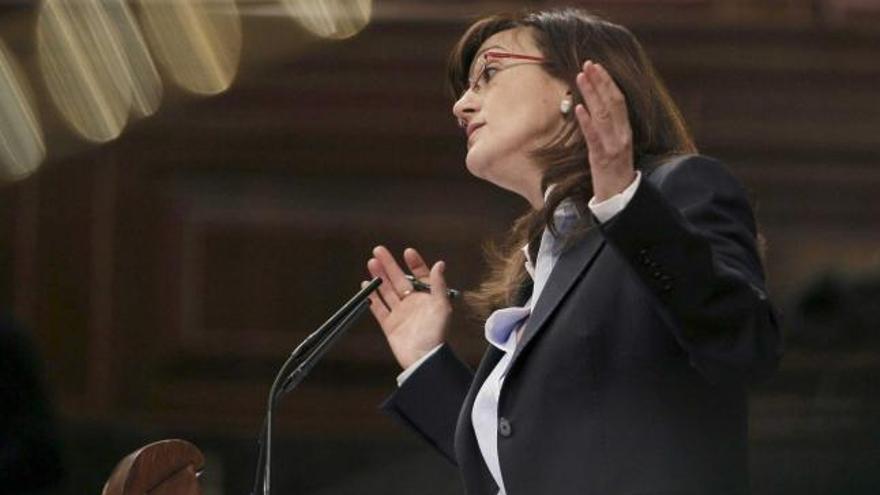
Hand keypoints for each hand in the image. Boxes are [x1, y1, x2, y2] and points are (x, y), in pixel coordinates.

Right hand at [364, 245, 451, 368]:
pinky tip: (366, 285)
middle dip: (389, 265)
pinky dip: (372, 297)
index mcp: (427, 298)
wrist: (423, 358)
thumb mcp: (442, 307)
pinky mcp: (389, 325)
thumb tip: (440, 263)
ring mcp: (400, 313)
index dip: (415, 264)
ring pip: (387, 291)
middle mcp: (413, 304)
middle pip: (399, 280)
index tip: (407, 252)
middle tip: (378, 250)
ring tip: (371, 262)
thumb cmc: (436, 333)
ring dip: (379, 276)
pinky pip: (378, 308)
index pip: (420, 276)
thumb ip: (439, 285)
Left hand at [574, 60, 635, 201]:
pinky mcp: (602, 158)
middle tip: (588, 64)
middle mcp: (622, 135)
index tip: (596, 66)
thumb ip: (607, 127)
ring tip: (580, 77)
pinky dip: (587, 122)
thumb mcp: (613, 145)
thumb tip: (592, 107)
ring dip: (591, 94)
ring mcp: (613, 146)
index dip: (608, 82)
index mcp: (625, 130)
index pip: (619, 100)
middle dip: (600, 81)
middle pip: (612, 102)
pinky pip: (594, 137)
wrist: (620, 198)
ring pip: (603, 114)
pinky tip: (579, 108)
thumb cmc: (614, 172)